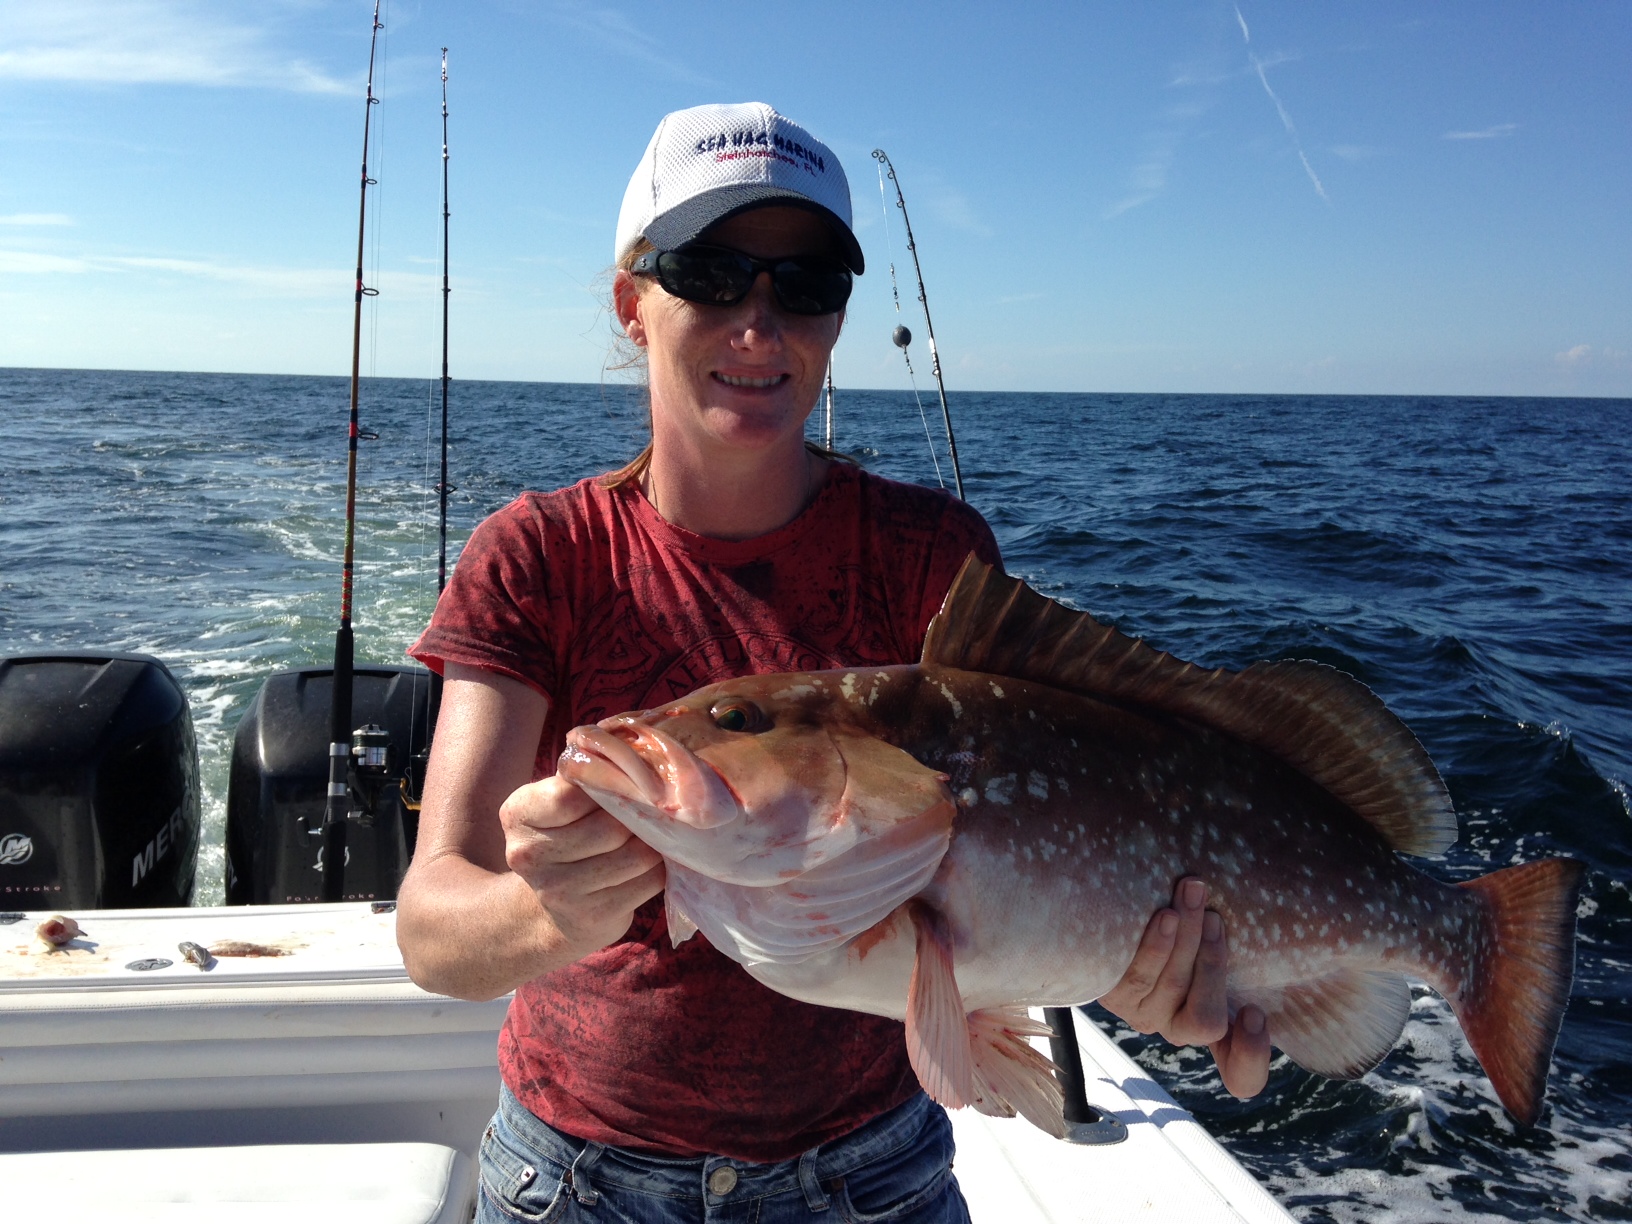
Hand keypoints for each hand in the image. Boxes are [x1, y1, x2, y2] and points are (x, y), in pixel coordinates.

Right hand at [500, 775, 665, 961]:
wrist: (554, 911)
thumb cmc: (566, 838)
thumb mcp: (556, 803)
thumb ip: (583, 779)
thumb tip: (635, 758)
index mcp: (517, 815)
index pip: (571, 792)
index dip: (608, 784)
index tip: (623, 782)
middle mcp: (530, 855)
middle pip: (610, 826)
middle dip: (637, 816)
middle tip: (649, 810)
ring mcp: (560, 891)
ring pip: (635, 854)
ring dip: (653, 842)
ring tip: (651, 835)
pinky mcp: (593, 916)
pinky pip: (647, 882)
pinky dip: (658, 869)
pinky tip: (649, 864)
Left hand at [1097, 876, 1271, 1098]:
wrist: (1124, 917)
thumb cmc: (1189, 930)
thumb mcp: (1221, 947)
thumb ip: (1240, 953)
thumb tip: (1274, 954)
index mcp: (1214, 1024)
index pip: (1242, 1076)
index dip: (1251, 1057)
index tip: (1254, 1014)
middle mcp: (1178, 1029)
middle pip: (1206, 1020)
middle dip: (1213, 963)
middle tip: (1215, 918)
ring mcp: (1144, 1015)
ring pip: (1172, 988)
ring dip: (1185, 942)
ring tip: (1189, 901)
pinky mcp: (1112, 997)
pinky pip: (1134, 979)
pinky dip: (1153, 947)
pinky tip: (1163, 915)